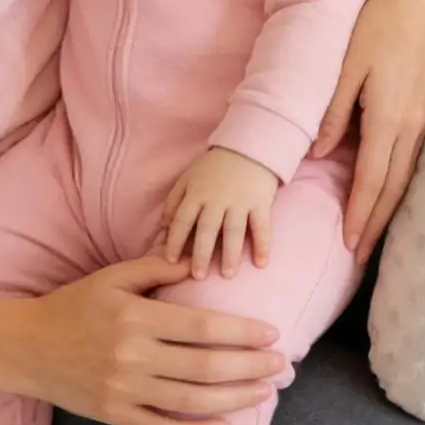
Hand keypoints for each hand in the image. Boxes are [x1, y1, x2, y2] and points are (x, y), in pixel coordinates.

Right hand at [5, 253, 284, 424]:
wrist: (24, 348)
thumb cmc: (74, 305)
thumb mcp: (112, 276)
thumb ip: (157, 266)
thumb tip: (199, 262)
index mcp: (136, 316)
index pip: (201, 327)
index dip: (241, 332)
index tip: (272, 333)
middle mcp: (132, 356)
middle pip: (204, 366)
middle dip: (250, 367)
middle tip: (283, 365)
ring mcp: (123, 390)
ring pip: (191, 401)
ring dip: (235, 398)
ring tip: (266, 392)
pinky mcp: (114, 416)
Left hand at [160, 148, 278, 279]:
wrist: (249, 148)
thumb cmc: (214, 168)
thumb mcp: (189, 178)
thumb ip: (174, 202)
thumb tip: (161, 230)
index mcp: (197, 193)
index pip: (183, 219)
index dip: (176, 240)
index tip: (170, 261)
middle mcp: (218, 199)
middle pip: (208, 228)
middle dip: (202, 253)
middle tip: (198, 276)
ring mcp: (241, 201)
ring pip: (234, 230)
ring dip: (231, 253)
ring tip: (227, 274)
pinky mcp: (261, 202)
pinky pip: (262, 226)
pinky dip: (263, 245)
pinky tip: (261, 263)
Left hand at [312, 0, 424, 262]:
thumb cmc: (380, 21)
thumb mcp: (346, 65)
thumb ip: (332, 112)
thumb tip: (317, 154)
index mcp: (388, 117)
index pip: (371, 181)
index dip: (360, 215)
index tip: (350, 246)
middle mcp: (413, 123)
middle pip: (394, 187)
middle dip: (377, 223)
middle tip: (362, 254)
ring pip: (407, 173)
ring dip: (390, 205)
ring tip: (375, 230)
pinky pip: (416, 154)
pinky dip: (401, 178)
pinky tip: (392, 186)